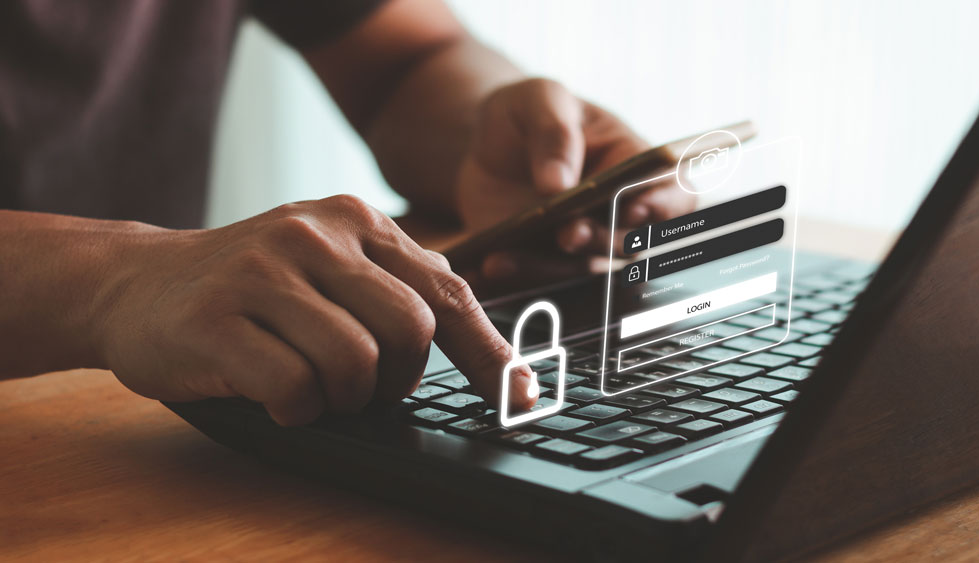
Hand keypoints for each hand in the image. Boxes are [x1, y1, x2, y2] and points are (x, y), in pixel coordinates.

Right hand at [95, 196, 535, 425]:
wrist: (136, 282)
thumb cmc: (251, 285)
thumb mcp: (328, 263)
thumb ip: (395, 286)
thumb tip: (480, 338)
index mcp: (356, 221)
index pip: (448, 293)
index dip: (490, 354)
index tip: (517, 397)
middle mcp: (315, 234)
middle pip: (411, 332)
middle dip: (397, 382)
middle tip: (363, 388)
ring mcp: (265, 272)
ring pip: (357, 364)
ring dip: (343, 398)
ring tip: (309, 386)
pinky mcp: (219, 319)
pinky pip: (296, 389)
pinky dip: (296, 409)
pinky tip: (272, 394)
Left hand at [455, 78, 694, 285]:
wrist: (487, 142)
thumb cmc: (529, 111)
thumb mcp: (539, 99)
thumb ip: (553, 132)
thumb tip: (558, 184)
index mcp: (635, 163)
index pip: (671, 190)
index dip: (662, 205)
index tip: (634, 209)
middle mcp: (619, 211)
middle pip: (628, 240)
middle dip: (599, 240)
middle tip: (568, 234)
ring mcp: (585, 241)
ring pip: (582, 268)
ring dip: (549, 267)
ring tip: (504, 257)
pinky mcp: (550, 261)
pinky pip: (541, 278)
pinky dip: (517, 275)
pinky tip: (489, 264)